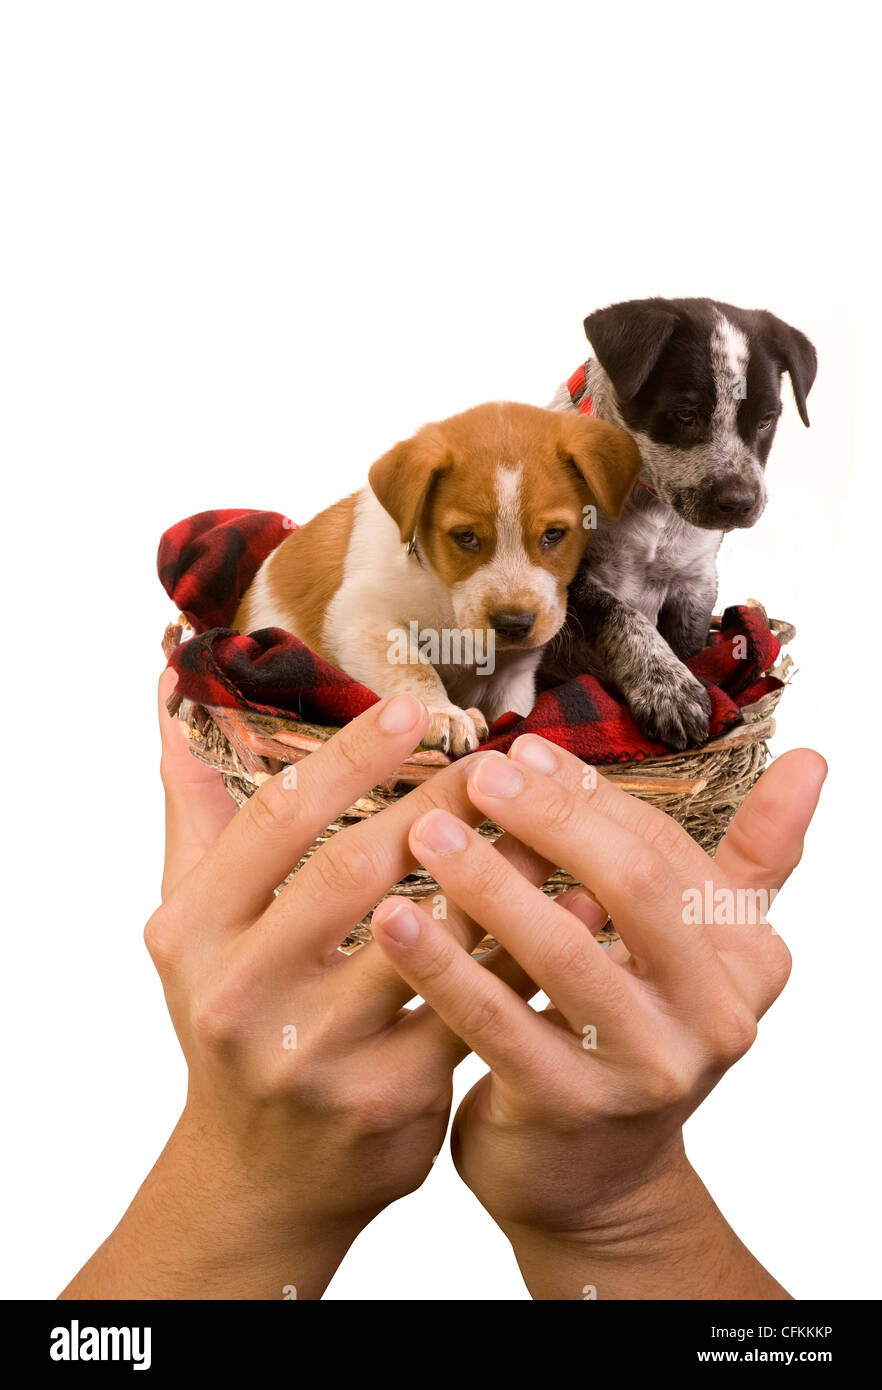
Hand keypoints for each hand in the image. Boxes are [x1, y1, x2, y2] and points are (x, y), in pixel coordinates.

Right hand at [61, 675, 509, 1299]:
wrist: (259, 1177)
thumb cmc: (233, 1017)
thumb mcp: (192, 926)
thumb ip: (195, 811)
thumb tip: (176, 695)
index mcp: (193, 932)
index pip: (276, 820)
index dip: (349, 758)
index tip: (413, 710)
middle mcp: (239, 995)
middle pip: (353, 872)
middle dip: (437, 805)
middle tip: (500, 758)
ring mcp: (311, 1055)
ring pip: (425, 939)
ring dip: (494, 870)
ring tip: (548, 817)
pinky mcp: (385, 1102)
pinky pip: (471, 1007)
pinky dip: (522, 952)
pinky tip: (571, 906)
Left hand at [371, 734, 825, 1298]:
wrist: (594, 1180)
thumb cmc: (631, 1034)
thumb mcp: (695, 951)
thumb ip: (754, 859)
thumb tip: (815, 760)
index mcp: (747, 958)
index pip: (665, 849)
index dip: (591, 796)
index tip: (522, 753)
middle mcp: (715, 1015)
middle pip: (633, 888)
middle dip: (552, 822)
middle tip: (480, 777)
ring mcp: (648, 1069)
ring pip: (564, 952)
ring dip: (489, 883)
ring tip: (425, 833)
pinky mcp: (573, 1110)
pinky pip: (498, 1022)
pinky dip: (443, 965)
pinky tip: (393, 918)